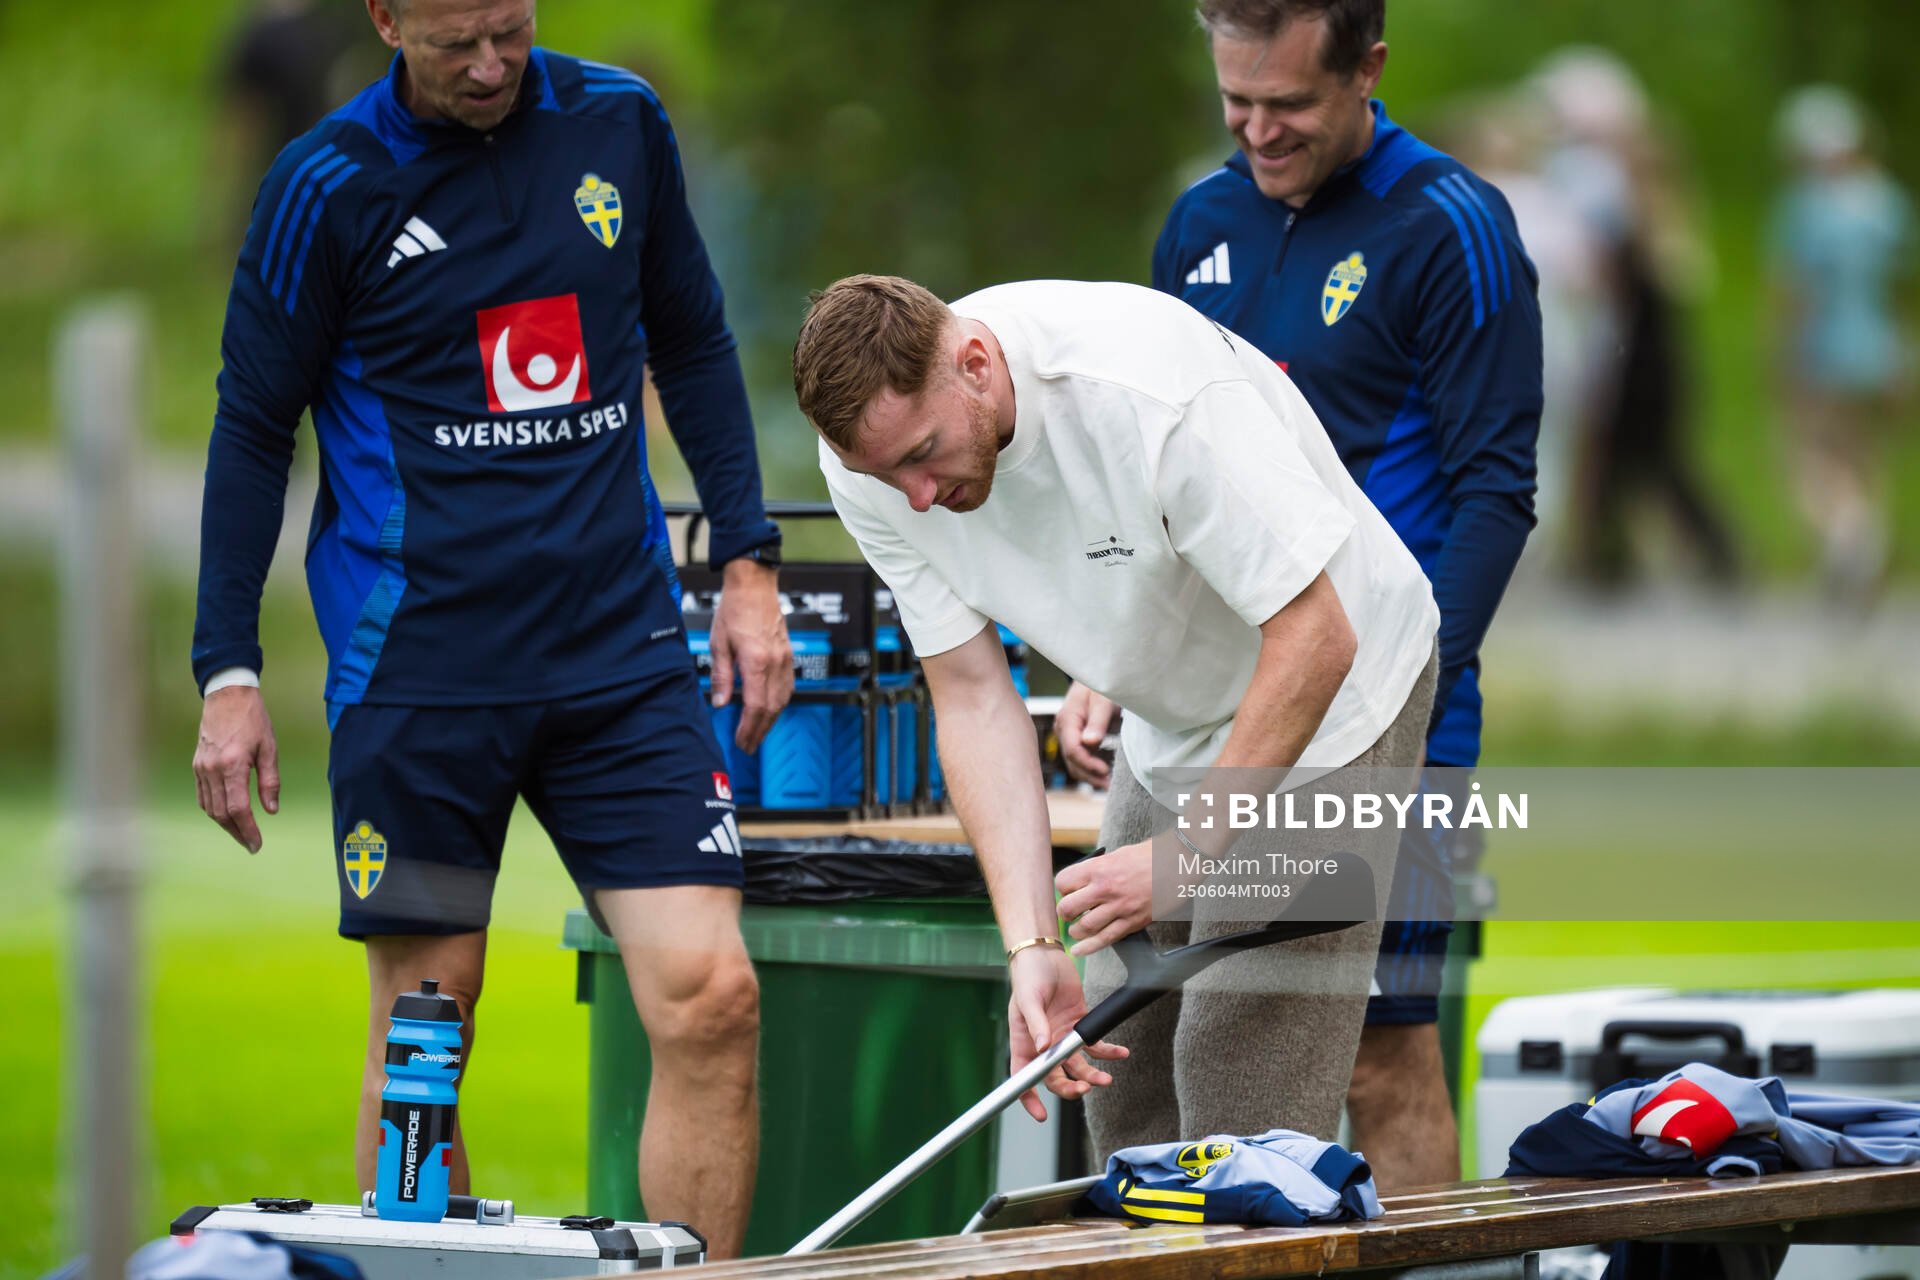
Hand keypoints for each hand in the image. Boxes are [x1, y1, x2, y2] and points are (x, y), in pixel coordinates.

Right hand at [192, 686, 278, 852]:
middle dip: (237, 832)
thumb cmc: (253, 720)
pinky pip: (203, 796)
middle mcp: (212, 770)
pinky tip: (225, 815)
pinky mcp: (197, 765)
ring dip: (224, 824)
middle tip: (252, 845)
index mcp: (232, 766)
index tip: (257, 844)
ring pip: (209, 807)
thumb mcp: (269, 748)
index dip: (248, 830)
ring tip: (241, 833)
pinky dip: (213, 810)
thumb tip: (271, 811)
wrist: (227, 696)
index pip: (238, 809)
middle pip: (221, 813)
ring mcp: (201, 768)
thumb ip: (270, 781)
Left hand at [710, 558, 792, 751]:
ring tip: (758, 733)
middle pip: (772, 708)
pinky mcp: (788, 655)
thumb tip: (719, 703)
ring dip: (771, 720)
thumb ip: (721, 675)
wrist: (754, 586)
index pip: (755, 705)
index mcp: (757, 661)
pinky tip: (771, 710)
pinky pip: (788, 686)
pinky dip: (779, 703)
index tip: (741, 741)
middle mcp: (775, 663)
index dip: (749, 727)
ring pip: (783, 700)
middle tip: (748, 746)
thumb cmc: (734, 610)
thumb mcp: (719, 643)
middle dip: (760, 730)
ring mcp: (785, 659)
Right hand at [1007, 945, 1128, 1120]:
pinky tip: (1120, 1052)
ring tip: (1106, 1079)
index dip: (1028, 1097)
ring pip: (1078, 1066)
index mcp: (1024, 1041)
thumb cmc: (1028, 975)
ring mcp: (1062, 1036)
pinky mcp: (1079, 1024)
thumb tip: (1042, 1047)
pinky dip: (1108, 1051)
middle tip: (1084, 1089)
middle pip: (1054, 1076)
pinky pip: (1094, 1044)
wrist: (1045, 953)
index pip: (1022, 1076)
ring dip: (1092, 1075)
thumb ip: (1036, 1024)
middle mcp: (1044, 1044)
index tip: (1040, 1114)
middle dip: (1069, 1088)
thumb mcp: (1028, 999)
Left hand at [1054, 840, 1152, 955]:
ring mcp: (1120, 907)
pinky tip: (1079, 950)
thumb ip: (1097, 869)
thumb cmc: (1150, 856)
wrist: (1179, 863)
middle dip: (1065, 912)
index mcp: (1099, 868)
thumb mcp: (1117, 854)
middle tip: (1069, 913)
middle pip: (1068, 908)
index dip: (1062, 888)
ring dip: (1076, 930)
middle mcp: (1106, 888)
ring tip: (1077, 929)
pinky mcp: (1133, 922)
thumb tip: (1080, 881)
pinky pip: (1105, 939)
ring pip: (1085, 927)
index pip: (1063, 882)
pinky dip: (1089, 947)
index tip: (1067, 891)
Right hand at [1056, 681, 1114, 787]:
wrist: (1097, 678)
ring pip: (1074, 763)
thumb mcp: (1103, 700)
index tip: (1106, 770)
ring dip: (1089, 775)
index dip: (1088, 763)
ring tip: (1108, 783)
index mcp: (1067, 719)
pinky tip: (1105, 774)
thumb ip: (1098, 721)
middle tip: (1109, 784)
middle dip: (1089, 774)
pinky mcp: (1075, 739)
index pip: (1073, 749)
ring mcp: (1067, 735)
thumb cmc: (1101, 686)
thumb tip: (1090, 742)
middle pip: (1072, 760)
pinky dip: (1090, 768)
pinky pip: (1079, 759)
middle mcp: (1063, 729)